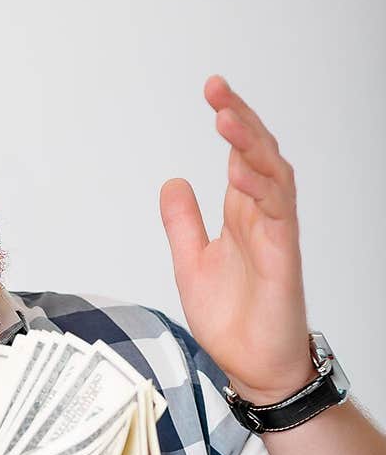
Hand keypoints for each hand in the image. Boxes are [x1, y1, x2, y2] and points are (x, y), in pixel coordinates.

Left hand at [159, 75, 312, 403]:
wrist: (252, 366)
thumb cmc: (233, 321)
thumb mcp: (191, 263)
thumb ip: (183, 223)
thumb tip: (172, 181)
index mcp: (240, 215)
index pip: (239, 155)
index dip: (229, 122)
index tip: (211, 91)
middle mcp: (260, 217)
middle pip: (258, 154)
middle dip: (240, 118)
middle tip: (216, 88)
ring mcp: (274, 234)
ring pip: (272, 174)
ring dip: (250, 144)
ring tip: (225, 118)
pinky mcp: (282, 257)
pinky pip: (276, 214)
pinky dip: (258, 189)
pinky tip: (238, 171)